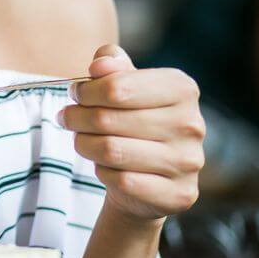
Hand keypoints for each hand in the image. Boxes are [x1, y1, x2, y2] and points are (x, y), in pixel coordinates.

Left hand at [61, 44, 204, 223]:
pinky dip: (103, 172)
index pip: (117, 87)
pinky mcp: (179, 194)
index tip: (75, 94)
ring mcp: (188, 161)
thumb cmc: (133, 120)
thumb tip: (100, 64)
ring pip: (112, 150)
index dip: (86, 91)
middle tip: (67, 117)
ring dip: (84, 144)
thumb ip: (112, 63)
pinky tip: (104, 166)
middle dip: (77, 117)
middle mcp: (191, 124)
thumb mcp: (124, 85)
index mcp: (182, 89)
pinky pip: (122, 181)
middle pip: (108, 119)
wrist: (150, 178)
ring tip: (79, 139)